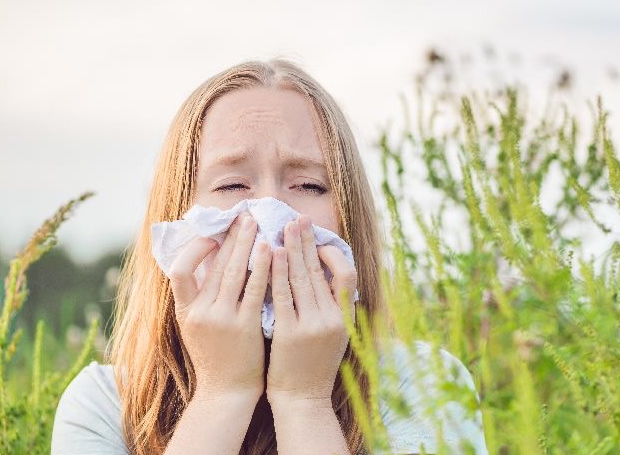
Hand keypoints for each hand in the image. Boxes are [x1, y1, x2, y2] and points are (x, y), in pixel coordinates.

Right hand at [166, 212, 271, 399]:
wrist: (228, 392)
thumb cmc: (216, 357)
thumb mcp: (195, 328)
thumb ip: (196, 298)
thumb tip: (204, 262)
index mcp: (184, 312)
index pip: (178, 271)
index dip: (194, 249)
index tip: (213, 236)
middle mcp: (200, 313)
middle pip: (213, 265)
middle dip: (229, 237)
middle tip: (243, 215)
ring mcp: (222, 320)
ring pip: (233, 272)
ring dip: (246, 244)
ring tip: (256, 223)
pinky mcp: (245, 326)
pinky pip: (254, 289)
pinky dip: (262, 267)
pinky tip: (271, 250)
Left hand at [265, 214, 357, 405]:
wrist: (302, 401)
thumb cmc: (314, 368)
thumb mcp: (334, 337)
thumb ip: (332, 309)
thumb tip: (327, 277)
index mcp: (344, 319)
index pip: (346, 276)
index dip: (333, 255)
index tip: (318, 241)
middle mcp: (331, 320)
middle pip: (321, 271)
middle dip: (308, 242)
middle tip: (298, 219)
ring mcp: (311, 326)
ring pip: (303, 278)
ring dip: (293, 249)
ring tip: (284, 228)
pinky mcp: (289, 333)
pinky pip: (283, 295)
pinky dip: (278, 272)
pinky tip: (272, 255)